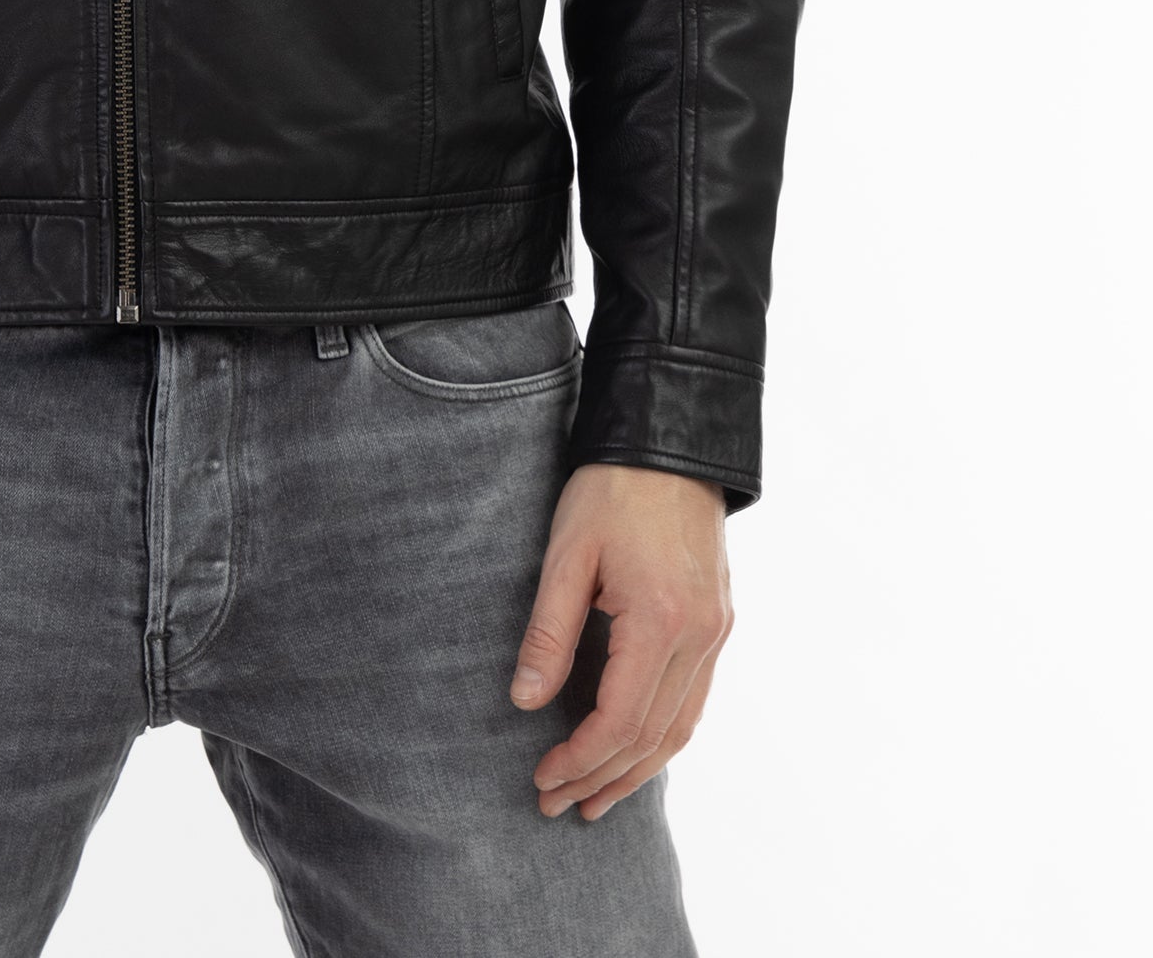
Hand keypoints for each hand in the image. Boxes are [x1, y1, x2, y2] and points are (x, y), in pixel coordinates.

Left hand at [510, 463, 732, 820]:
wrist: (671, 440)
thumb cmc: (611, 489)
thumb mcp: (567, 553)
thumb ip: (549, 632)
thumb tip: (526, 702)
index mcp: (662, 620)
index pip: (620, 720)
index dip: (580, 759)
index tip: (544, 779)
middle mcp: (700, 636)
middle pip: (653, 737)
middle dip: (603, 778)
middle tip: (557, 804)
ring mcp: (717, 631)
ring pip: (682, 727)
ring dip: (637, 769)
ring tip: (595, 798)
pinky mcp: (719, 620)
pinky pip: (695, 698)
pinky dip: (663, 734)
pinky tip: (634, 749)